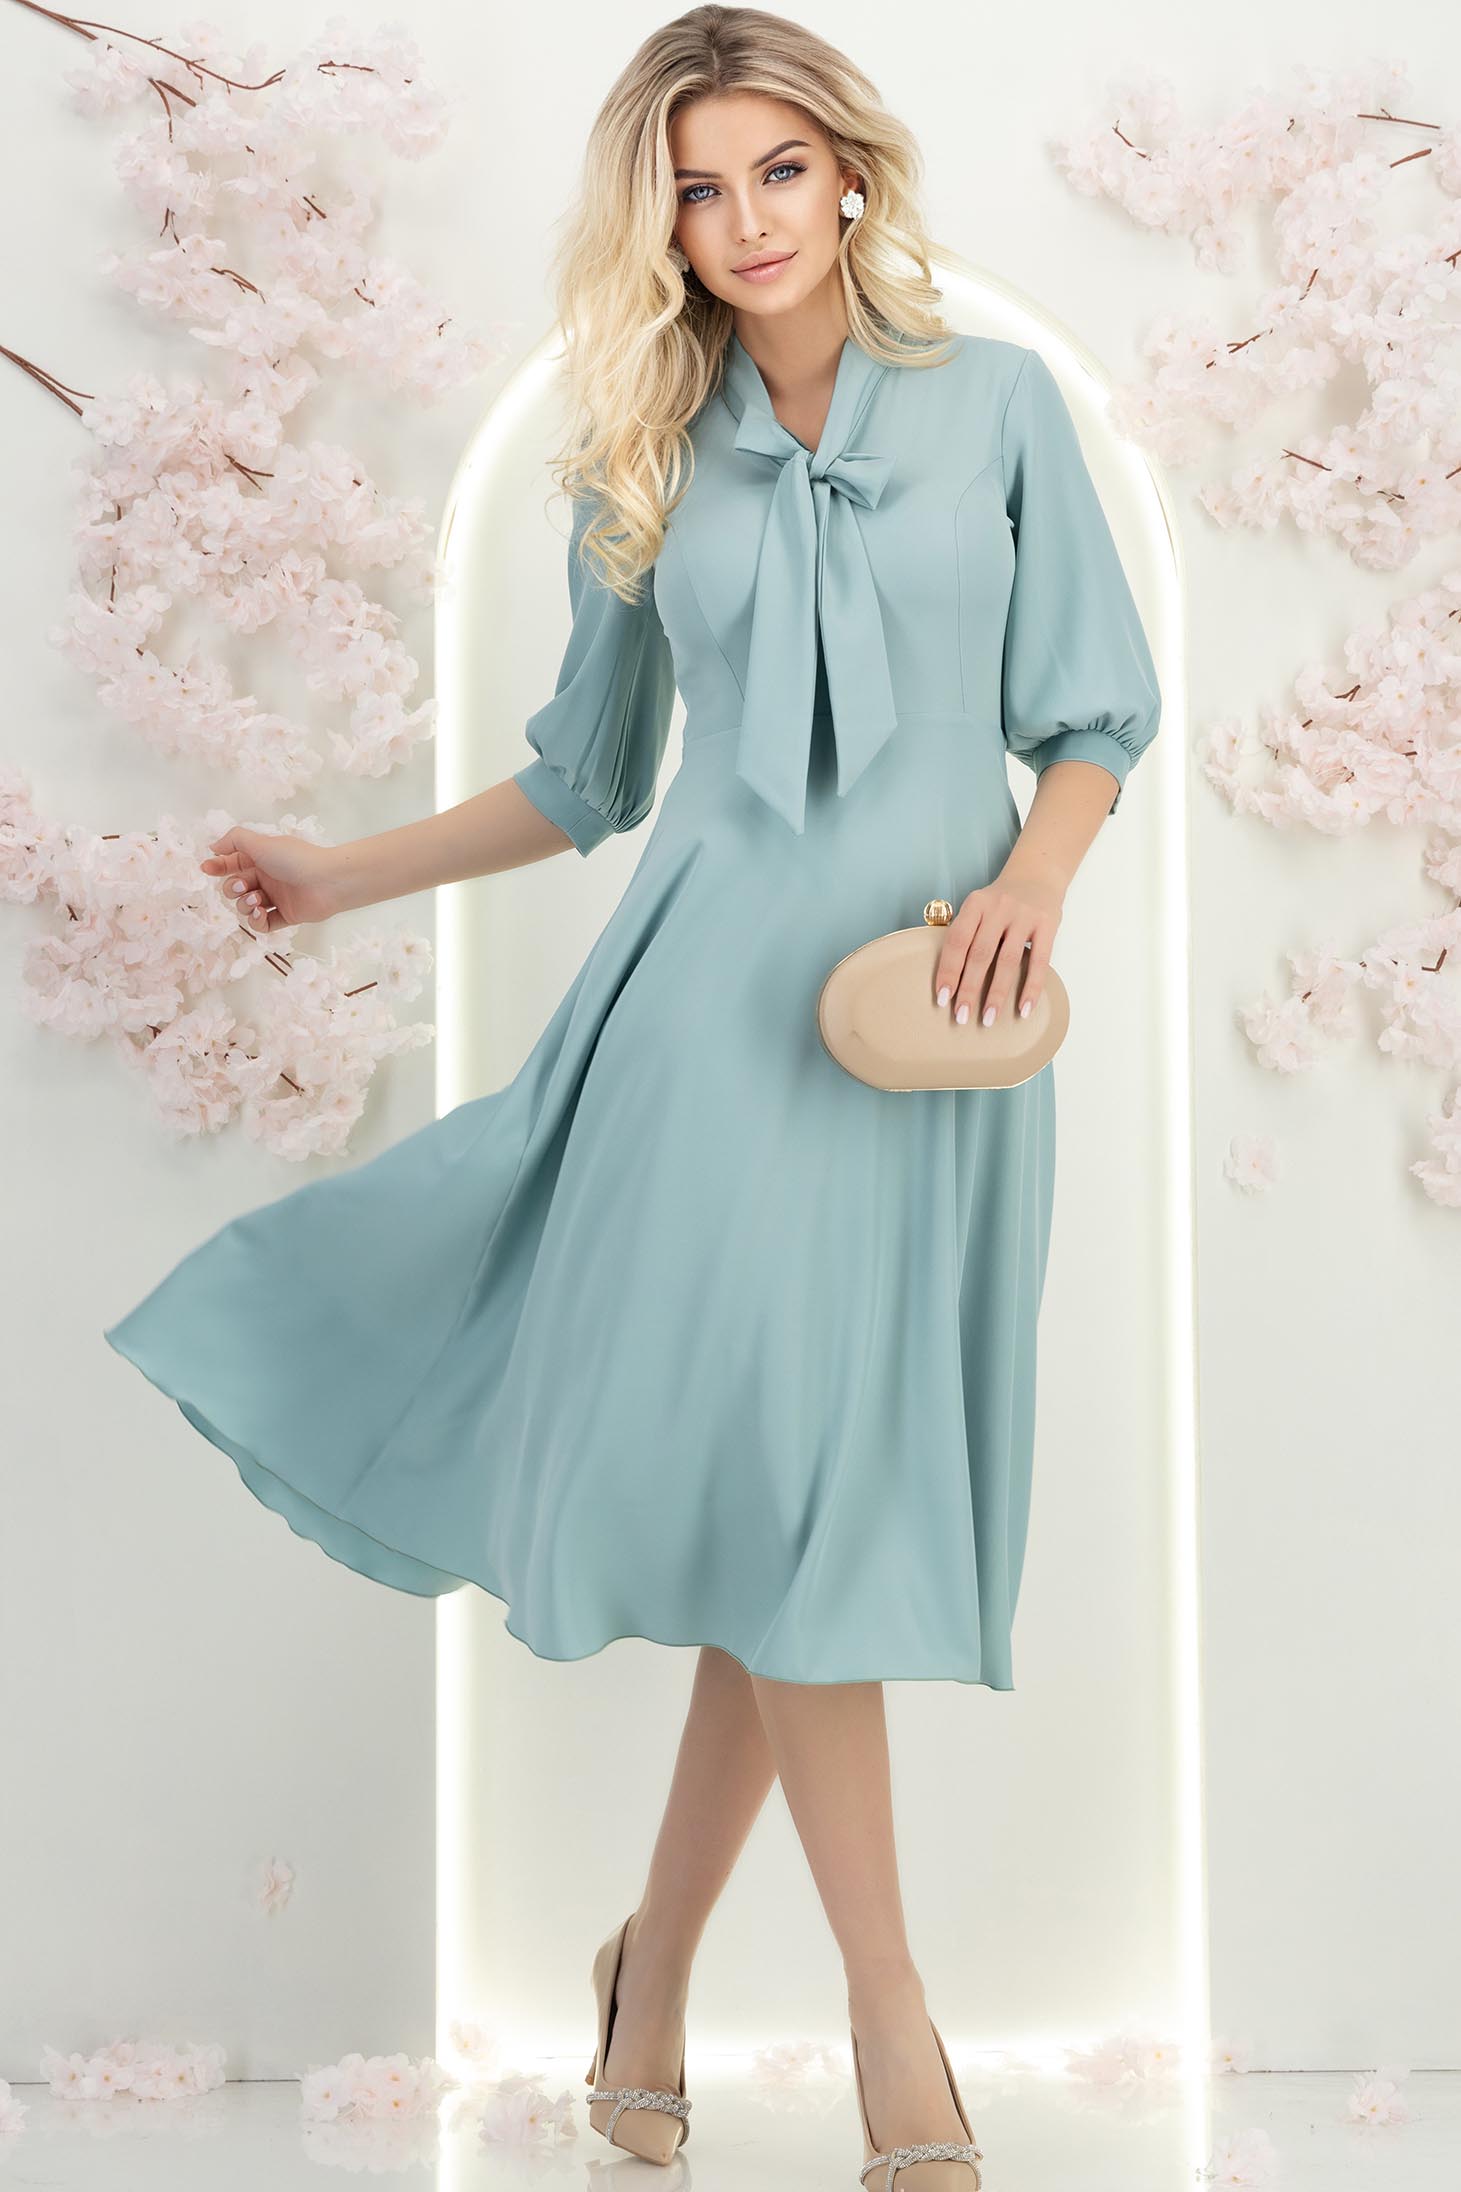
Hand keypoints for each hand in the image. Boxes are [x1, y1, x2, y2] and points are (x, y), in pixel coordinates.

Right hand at [200, 826, 344, 934]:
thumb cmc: (294, 859)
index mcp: (261, 858)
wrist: (327, 882)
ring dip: (245, 904)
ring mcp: (276, 897)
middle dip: (233, 888)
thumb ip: (234, 840)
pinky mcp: (286, 916)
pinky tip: (259, 914)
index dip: (217, 866)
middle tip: (244, 886)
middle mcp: (267, 876)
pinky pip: (262, 924)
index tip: (206, 868)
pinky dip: (256, 922)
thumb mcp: (260, 842)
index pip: (232, 863)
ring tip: (257, 900)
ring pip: (246, 906)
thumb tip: (213, 847)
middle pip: (235, 887)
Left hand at [932, 860, 1065, 1026]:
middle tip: (962, 1017)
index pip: (957, 941)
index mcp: (975, 904)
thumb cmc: (1001, 901)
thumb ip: (966, 933)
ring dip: (997, 994)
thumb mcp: (979, 907)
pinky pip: (1039, 961)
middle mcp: (998, 908)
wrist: (1038, 874)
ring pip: (1007, 960)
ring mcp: (1024, 916)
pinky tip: (1024, 1008)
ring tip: (989, 1019)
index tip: (942, 998)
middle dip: (969, 989)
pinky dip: (1032, 987)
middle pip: (980, 954)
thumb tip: (949, 979)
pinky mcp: (1047, 924)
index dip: (948, 971)